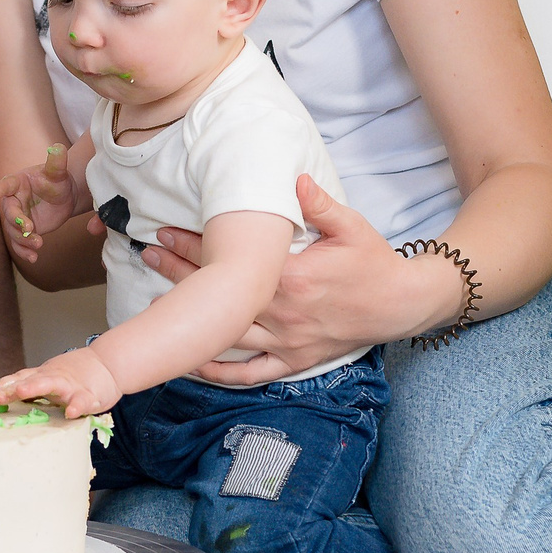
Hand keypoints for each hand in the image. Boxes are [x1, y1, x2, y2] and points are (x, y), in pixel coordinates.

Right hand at [0, 144, 83, 263]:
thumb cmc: (57, 180)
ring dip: (23, 240)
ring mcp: (17, 217)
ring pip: (12, 231)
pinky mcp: (23, 231)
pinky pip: (19, 243)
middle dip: (17, 223)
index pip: (4, 186)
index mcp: (17, 183)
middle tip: (30, 229)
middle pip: (9, 213)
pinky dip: (24, 251)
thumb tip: (59, 147)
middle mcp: (13, 200)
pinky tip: (34, 258)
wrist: (64, 196)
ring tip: (39, 244)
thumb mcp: (58, 172)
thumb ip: (57, 162)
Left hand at [0, 346, 122, 417]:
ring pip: (51, 384)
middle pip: (30, 379)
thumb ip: (29, 386)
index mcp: (42, 376)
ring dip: (36, 386)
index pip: (19, 378)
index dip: (2, 384)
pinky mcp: (89, 394)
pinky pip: (82, 401)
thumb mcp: (49, 378)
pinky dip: (77, 406)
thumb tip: (0, 395)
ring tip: (22, 391)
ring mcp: (70, 385)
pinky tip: (70, 412)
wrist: (108, 364)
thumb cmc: (75, 375)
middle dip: (13, 387)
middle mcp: (53, 378)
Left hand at [144, 175, 435, 383]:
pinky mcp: (295, 360)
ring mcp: (287, 342)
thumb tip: (294, 178)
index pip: (231, 262)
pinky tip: (194, 365)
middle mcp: (283, 314)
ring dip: (192, 318)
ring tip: (158, 303)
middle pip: (220, 295)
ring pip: (227, 333)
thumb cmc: (374, 262)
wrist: (401, 304)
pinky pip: (252, 374)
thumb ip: (320, 204)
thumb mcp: (352, 227)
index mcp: (292, 279)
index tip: (165, 232)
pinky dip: (221, 374)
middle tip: (150, 254)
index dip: (194, 245)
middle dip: (180, 273)